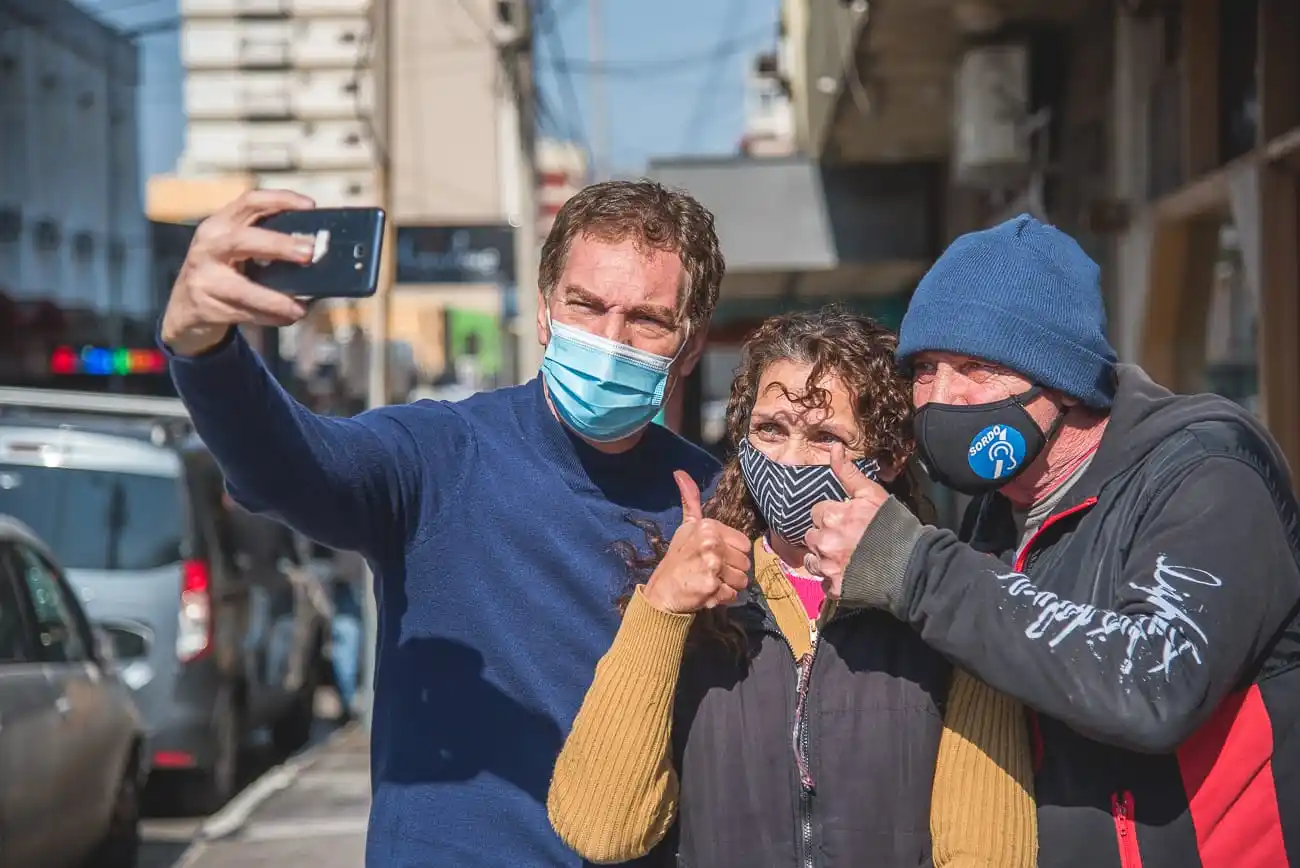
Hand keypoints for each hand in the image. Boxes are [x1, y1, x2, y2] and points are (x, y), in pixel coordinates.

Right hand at [160, 189, 318, 356]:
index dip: (280, 199)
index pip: (250, 201)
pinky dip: (271, 317)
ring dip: (276, 299)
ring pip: (242, 288)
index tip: (310, 206)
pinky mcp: (205, 305)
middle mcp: (208, 245)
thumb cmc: (222, 271)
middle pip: (243, 239)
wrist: (184, 307)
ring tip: (300, 308)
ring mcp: (203, 277)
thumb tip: (317, 250)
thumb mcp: (234, 248)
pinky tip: (289, 317)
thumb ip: (265, 242)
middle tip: (309, 253)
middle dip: (279, 245)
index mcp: (220, 224)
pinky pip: (244, 313)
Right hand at [643, 471, 751, 613]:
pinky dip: (722, 598)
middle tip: (712, 572)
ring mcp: (712, 565)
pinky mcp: (712, 586)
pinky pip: (733, 595)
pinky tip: (708, 593)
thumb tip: (679, 472)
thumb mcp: (686, 526)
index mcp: (709, 527)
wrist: (663, 590)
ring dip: (729, 586)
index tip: (716, 556)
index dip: (733, 553)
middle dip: (732, 571)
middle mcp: (711, 543)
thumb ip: (691, 501)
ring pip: (742, 580)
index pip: (745, 544)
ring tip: (711, 582)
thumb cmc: (678, 558)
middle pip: (746, 563)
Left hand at [804, 444, 889, 598]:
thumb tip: (833, 447)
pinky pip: (823, 582)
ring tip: (847, 558)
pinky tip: (850, 574)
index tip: (848, 521)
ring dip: (824, 558)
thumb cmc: (895, 526)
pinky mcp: (834, 588)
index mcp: (831, 515)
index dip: (832, 516)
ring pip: (812, 560)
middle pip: (811, 536)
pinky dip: (833, 579)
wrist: (913, 565)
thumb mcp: (873, 494)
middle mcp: (824, 541)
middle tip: (848, 541)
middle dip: (825, 537)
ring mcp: (828, 567)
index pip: (817, 512)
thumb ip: (848, 472)